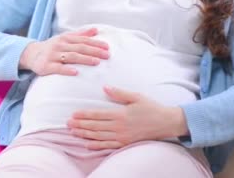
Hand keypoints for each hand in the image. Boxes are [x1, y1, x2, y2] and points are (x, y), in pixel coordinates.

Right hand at [20, 27, 109, 75]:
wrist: (31, 54)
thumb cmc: (52, 47)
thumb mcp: (65, 38)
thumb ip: (80, 34)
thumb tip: (96, 29)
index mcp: (65, 39)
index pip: (83, 40)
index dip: (95, 43)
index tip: (107, 47)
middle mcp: (59, 45)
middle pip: (79, 48)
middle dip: (94, 51)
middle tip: (107, 55)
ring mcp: (52, 56)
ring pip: (71, 57)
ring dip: (84, 59)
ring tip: (96, 62)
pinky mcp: (46, 66)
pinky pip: (57, 68)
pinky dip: (66, 70)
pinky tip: (76, 72)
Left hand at [67, 86, 189, 149]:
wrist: (166, 123)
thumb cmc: (151, 108)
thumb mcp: (136, 97)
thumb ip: (119, 93)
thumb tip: (105, 87)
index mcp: (120, 114)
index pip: (97, 115)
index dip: (84, 115)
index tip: (73, 114)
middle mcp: (119, 127)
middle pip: (95, 126)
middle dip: (80, 125)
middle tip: (67, 124)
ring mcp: (122, 137)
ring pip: (99, 137)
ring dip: (84, 134)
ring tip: (73, 132)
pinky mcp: (125, 144)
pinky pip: (108, 146)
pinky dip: (96, 146)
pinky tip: (87, 144)